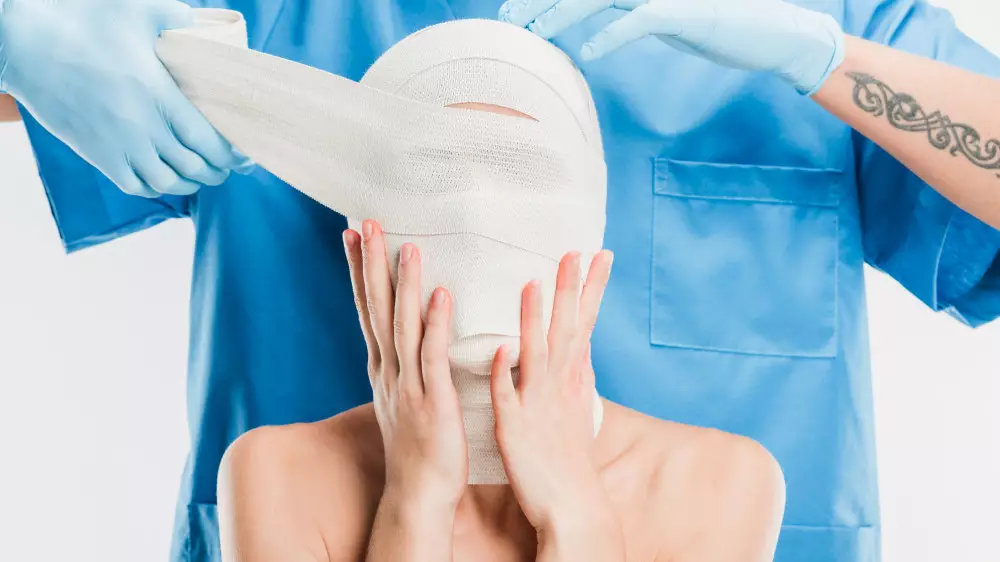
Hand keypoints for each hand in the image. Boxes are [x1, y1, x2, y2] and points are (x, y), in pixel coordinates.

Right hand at [0, 0, 252, 196]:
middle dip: (217, 172)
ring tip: (200, 176)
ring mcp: (119, 145)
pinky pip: (135, 185)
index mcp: (160, 96)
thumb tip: (203, 25)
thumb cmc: (82, 24)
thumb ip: (177, 18)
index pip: (209, 141)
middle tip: (226, 168)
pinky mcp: (97, 155)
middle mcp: (143, 128)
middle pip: (194, 167)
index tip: (242, 155)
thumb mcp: (136, 11)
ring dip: (190, 183)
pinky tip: (164, 179)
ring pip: (167, 182)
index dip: (231, 155)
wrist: (26, 45)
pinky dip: (156, 187)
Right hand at [343, 220, 467, 509]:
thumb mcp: (406, 397)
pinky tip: (440, 294)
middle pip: (377, 308)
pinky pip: (432, 356)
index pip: (369, 309)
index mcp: (384, 368)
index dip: (361, 270)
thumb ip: (408, 364)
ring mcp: (408, 385)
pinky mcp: (432, 401)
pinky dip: (434, 324)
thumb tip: (414, 337)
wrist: (419, 493)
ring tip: (409, 246)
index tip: (353, 234)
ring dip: (405, 284)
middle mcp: (389, 371)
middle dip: (372, 263)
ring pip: (403, 325)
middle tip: (368, 222)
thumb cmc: (419, 446)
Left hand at [489, 250, 614, 531]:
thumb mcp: (578, 406)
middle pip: (566, 331)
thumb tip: (581, 342)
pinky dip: (506, 374)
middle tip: (573, 252)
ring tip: (531, 284)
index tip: (600, 253)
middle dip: (570, 291)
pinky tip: (502, 350)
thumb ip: (577, 371)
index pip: (583, 323)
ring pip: (535, 355)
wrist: (571, 506)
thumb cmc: (570, 457)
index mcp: (572, 378)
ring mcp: (537, 405)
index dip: (591, 289)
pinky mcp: (514, 428)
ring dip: (534, 321)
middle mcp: (558, 386)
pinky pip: (507, 397)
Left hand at [499, 0, 844, 94]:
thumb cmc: (718, 26)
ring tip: (534, 34)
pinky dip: (613, 34)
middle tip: (508, 20)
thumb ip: (627, 13)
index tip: (514, 11)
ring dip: (562, 14)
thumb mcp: (665, 16)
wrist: (775, 34)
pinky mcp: (690, 11)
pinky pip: (642, 19)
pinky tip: (589, 53)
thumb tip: (591, 27)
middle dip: (542, 1)